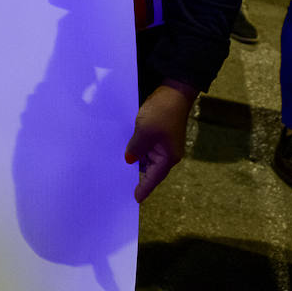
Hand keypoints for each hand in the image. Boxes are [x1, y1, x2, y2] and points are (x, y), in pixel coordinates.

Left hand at [125, 81, 197, 201]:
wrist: (173, 91)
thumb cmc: (161, 113)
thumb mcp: (145, 132)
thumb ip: (136, 148)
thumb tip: (129, 161)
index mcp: (168, 157)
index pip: (154, 177)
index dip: (144, 188)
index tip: (135, 199)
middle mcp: (167, 153)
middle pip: (150, 169)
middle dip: (137, 176)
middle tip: (121, 186)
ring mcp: (163, 143)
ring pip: (147, 158)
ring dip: (135, 162)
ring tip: (118, 171)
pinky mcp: (158, 133)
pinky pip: (145, 146)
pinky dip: (136, 150)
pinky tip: (124, 151)